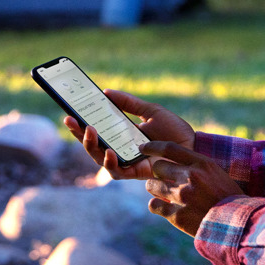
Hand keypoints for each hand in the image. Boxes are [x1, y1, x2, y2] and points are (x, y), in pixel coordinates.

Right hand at [64, 89, 195, 180]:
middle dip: (79, 133)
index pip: (97, 129)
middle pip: (93, 145)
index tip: (70, 112)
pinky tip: (109, 151)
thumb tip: (106, 91)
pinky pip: (117, 171)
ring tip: (89, 131)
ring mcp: (126, 161)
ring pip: (99, 158)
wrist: (193, 146)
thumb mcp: (150, 111)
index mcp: (122, 134)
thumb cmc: (175, 130)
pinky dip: (110, 162)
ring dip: (90, 146)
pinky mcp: (135, 173)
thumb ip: (129, 103)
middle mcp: (121, 149)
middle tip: (70, 120)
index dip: (81, 123)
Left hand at [140, 140, 243, 235]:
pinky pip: (153, 205)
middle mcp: (190, 177)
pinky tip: (164, 208)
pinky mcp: (177, 216)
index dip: (153, 146)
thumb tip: (176, 162)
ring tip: (162, 193)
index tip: (143, 147)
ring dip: (155, 188)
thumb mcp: (217, 174)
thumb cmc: (229, 198)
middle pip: (158, 167)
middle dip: (159, 173)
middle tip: (165, 180)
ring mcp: (182, 197)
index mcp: (202, 164)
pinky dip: (157, 206)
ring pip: (152, 185)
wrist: (239, 225)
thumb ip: (198, 167)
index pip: (170, 148)